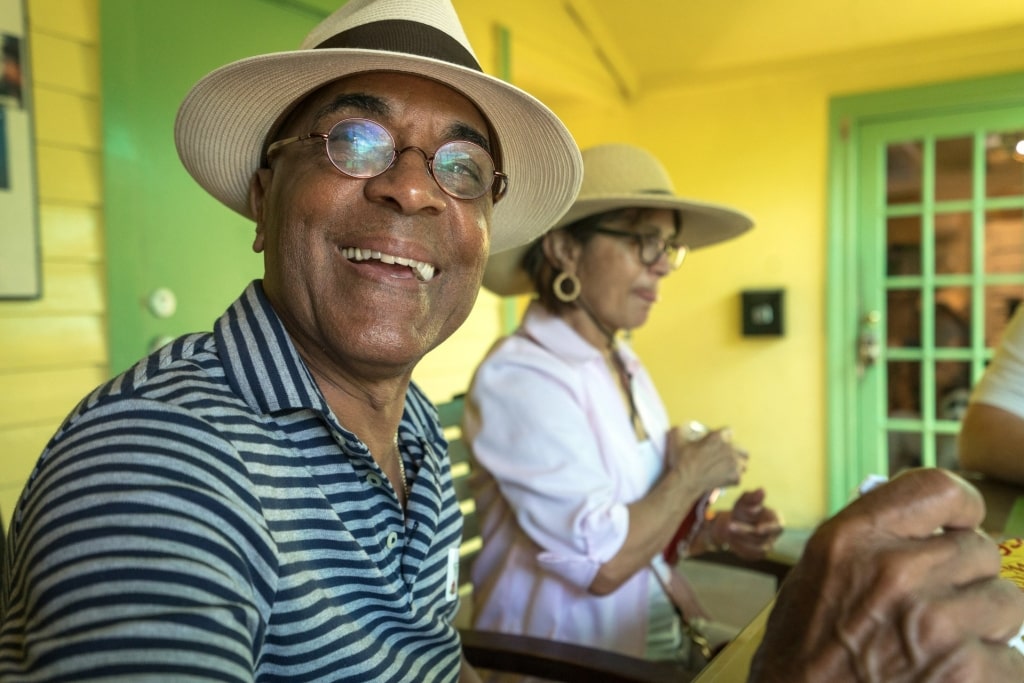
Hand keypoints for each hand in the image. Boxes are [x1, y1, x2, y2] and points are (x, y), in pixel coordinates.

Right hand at [667, 425, 746, 492]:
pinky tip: (722, 479)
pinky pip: (739, 477)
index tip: (718, 443)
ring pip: (744, 463)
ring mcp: (735, 464)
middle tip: (724, 458)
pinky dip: (732, 479)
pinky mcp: (736, 477)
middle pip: (741, 449)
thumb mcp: (677, 440)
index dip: (723, 437)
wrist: (686, 481)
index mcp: (719, 437)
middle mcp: (730, 448)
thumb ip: (681, 430)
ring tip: (726, 469)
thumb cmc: (682, 461)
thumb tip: (681, 426)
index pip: (729, 432)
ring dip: (737, 466)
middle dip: (734, 453)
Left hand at [711, 488, 782, 559]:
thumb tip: (762, 490)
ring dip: (740, 540)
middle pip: (762, 537)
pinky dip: (738, 547)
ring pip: (756, 548)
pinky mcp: (757, 554)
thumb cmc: (744, 509)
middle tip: (730, 526)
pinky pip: (749, 554)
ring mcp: (767, 546)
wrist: (736, 523)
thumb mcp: (745, 501)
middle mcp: (774, 535)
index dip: (768, 528)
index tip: (758, 529)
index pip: (777, 527)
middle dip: (744, 532)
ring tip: (728, 531)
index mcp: (776, 520)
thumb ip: (753, 497)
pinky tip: (731, 539)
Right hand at [749, 468, 1023, 681]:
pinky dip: (995, 673)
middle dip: (968, 578)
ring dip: (986, 625)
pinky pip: (1016, 661)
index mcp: (853, 539)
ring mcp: (935, 624)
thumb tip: (931, 524)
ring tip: (946, 644)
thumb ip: (871, 540)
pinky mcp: (966, 674)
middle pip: (982, 550)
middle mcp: (895, 571)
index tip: (959, 525)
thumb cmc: (803, 651)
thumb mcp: (817, 574)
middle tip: (939, 604)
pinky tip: (954, 677)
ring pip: (1008, 603)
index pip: (939, 490)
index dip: (962, 508)